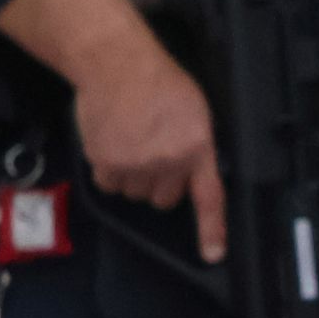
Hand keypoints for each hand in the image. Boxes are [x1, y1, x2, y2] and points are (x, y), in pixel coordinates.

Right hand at [0, 0, 224, 260]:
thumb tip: (193, 168)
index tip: (212, 254)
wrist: (115, 63)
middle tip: (152, 152)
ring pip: (135, 194)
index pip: (209, 197)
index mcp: (196, 147)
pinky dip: (109, 171)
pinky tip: (111, 142)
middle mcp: (168, 162)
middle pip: (164, 198)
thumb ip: (196, 143)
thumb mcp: (193, 108)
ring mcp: (136, 166)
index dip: (212, 230)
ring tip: (129, 140)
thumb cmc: (156, 78)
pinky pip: (109, 185)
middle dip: (159, 182)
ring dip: (133, 176)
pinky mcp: (106, 164)